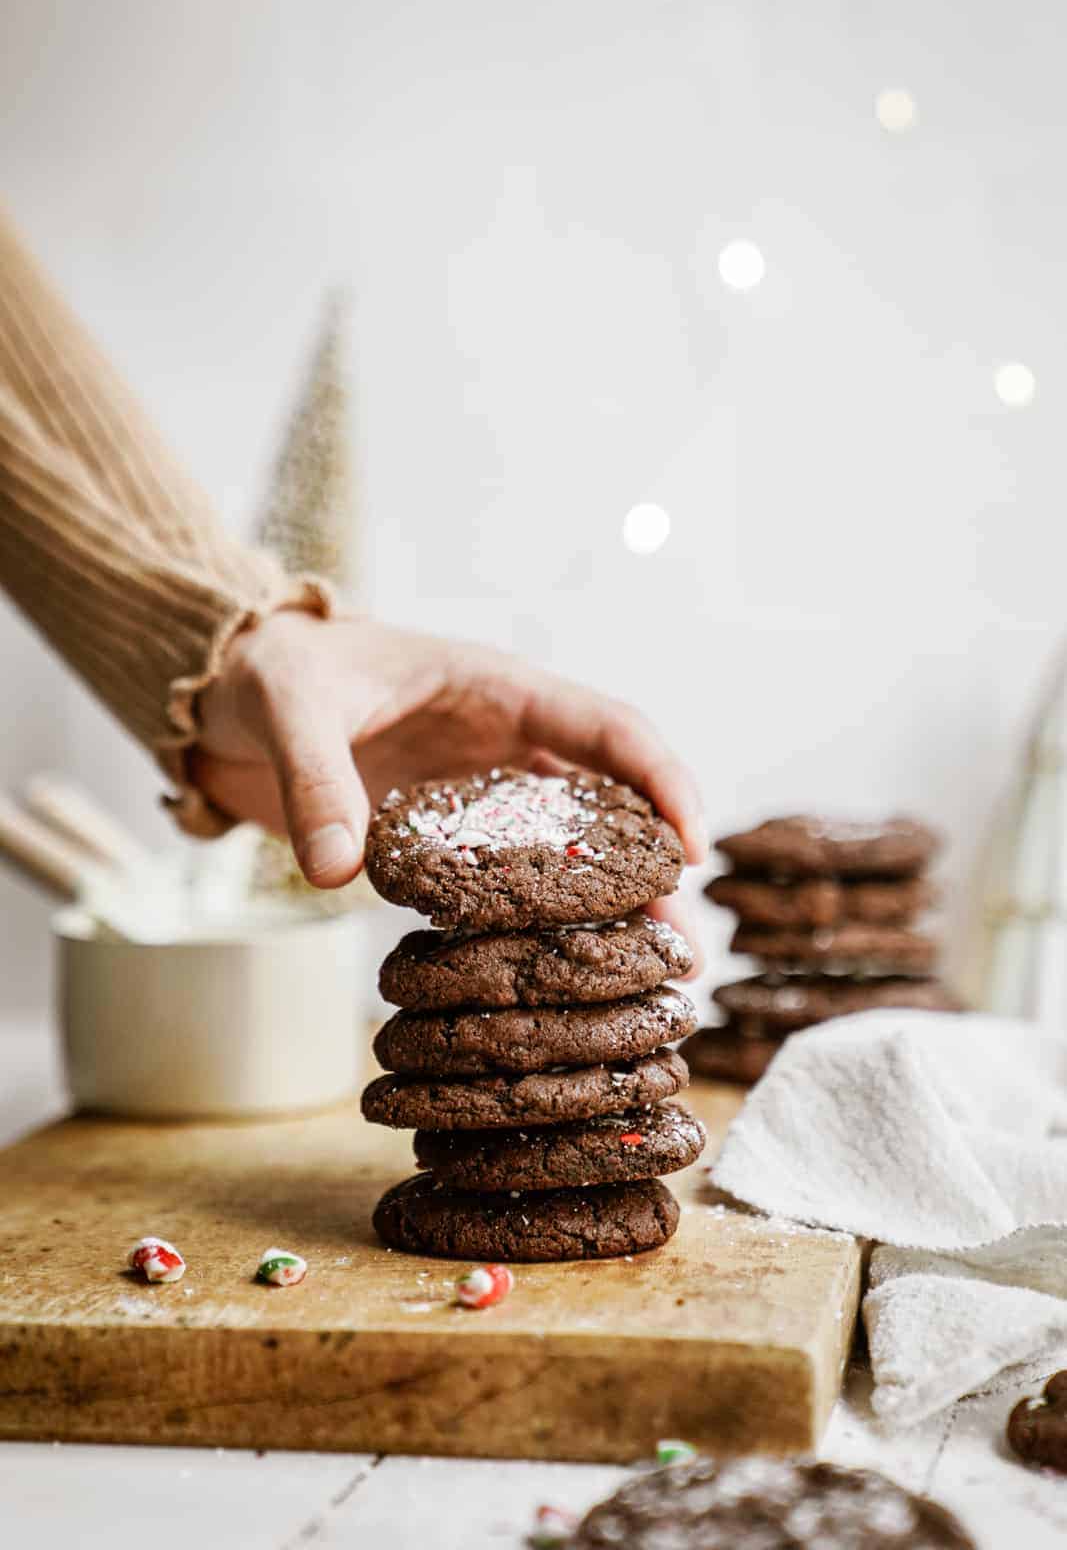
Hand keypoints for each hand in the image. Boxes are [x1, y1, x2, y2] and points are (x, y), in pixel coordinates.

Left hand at [194, 612, 706, 966]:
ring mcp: (478, 796)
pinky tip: (560, 977)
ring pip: (568, 853)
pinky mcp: (444, 840)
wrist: (224, 695)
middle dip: (653, 874)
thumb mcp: (292, 710)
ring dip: (609, 911)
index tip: (693, 849)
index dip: (660, 781)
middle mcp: (504, 744)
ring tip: (647, 979)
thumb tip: (339, 872)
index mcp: (495, 689)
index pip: (606, 727)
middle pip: (607, 806)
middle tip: (684, 949)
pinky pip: (506, 885)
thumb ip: (317, 781)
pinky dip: (539, 926)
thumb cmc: (271, 673)